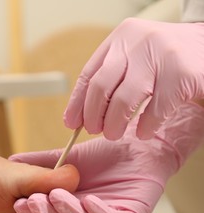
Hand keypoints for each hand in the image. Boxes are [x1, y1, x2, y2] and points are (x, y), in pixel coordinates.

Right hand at [10, 103, 203, 212]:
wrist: (138, 144)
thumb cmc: (106, 154)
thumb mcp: (68, 157)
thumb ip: (42, 162)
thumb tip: (13, 161)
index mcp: (72, 203)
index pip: (50, 211)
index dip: (34, 209)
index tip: (18, 202)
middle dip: (47, 212)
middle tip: (33, 200)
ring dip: (69, 212)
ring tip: (56, 196)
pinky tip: (88, 201)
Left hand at [64, 18, 203, 139]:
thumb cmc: (166, 57)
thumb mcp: (134, 56)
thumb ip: (111, 76)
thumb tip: (80, 113)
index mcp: (121, 38)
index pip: (89, 74)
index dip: (77, 102)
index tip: (71, 122)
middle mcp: (137, 42)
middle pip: (100, 86)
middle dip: (92, 115)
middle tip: (93, 130)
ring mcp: (159, 56)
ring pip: (123, 100)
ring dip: (113, 123)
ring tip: (112, 134)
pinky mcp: (181, 74)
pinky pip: (154, 110)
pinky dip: (145, 126)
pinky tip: (142, 132)